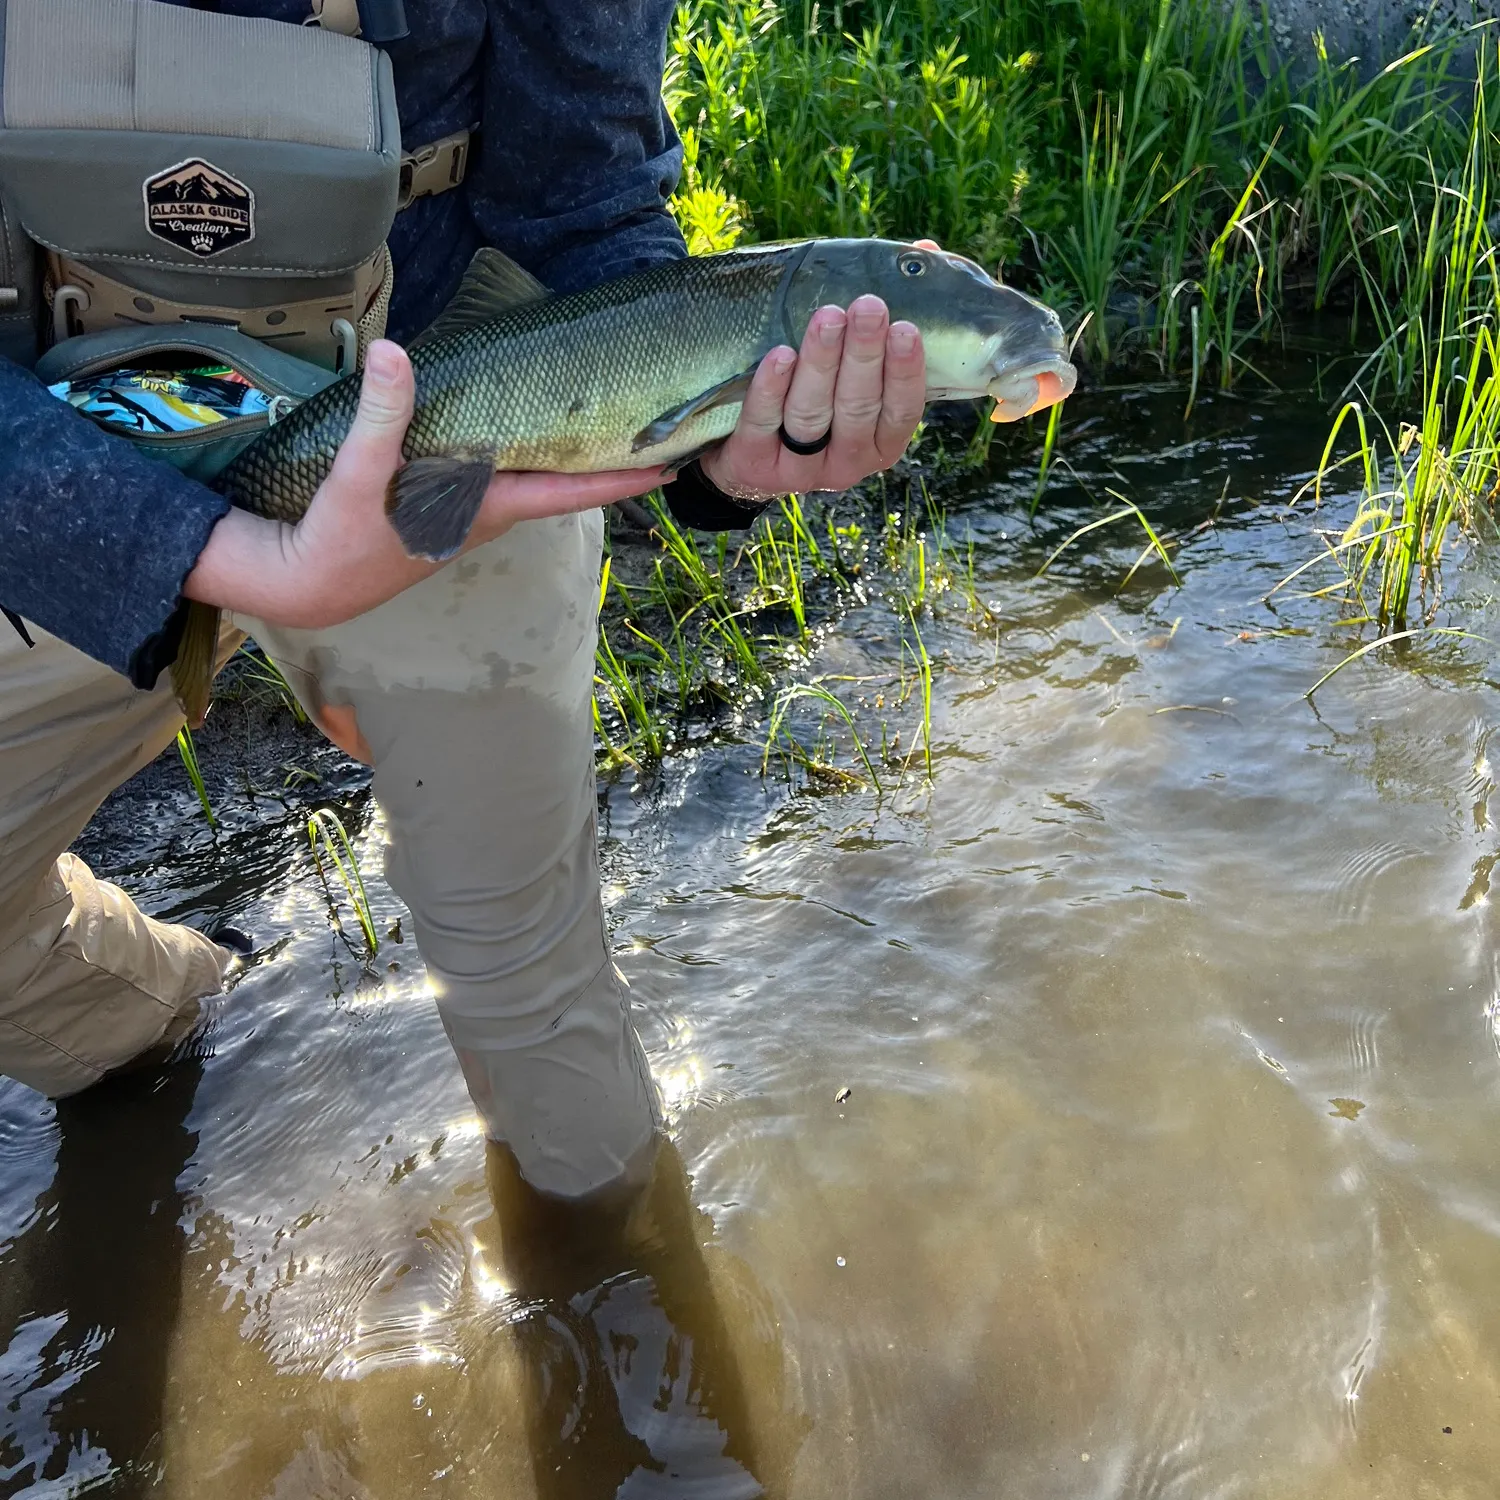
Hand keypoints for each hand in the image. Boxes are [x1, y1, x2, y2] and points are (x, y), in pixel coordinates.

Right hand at [185, 340, 665, 630]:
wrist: (299, 583)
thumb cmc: (335, 539)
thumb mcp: (357, 474)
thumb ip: (382, 415)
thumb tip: (398, 353)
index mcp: (480, 509)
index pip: (565, 492)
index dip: (618, 479)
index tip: (669, 465)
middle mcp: (484, 514)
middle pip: (560, 484)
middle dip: (604, 461)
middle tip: (649, 426)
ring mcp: (464, 514)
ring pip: (530, 480)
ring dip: (565, 457)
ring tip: (601, 418)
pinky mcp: (440, 508)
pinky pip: (497, 476)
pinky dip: (521, 454)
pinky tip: (522, 427)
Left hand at [699, 282, 929, 500]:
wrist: (751, 458)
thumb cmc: (818, 398)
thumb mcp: (857, 371)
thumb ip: (890, 323)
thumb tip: (926, 252)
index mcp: (880, 443)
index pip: (902, 412)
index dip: (905, 373)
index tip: (906, 329)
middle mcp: (847, 461)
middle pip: (858, 408)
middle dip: (863, 356)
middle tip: (868, 307)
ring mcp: (802, 469)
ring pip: (812, 414)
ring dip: (821, 363)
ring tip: (827, 317)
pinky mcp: (757, 465)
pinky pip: (763, 425)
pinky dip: (772, 389)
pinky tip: (780, 355)